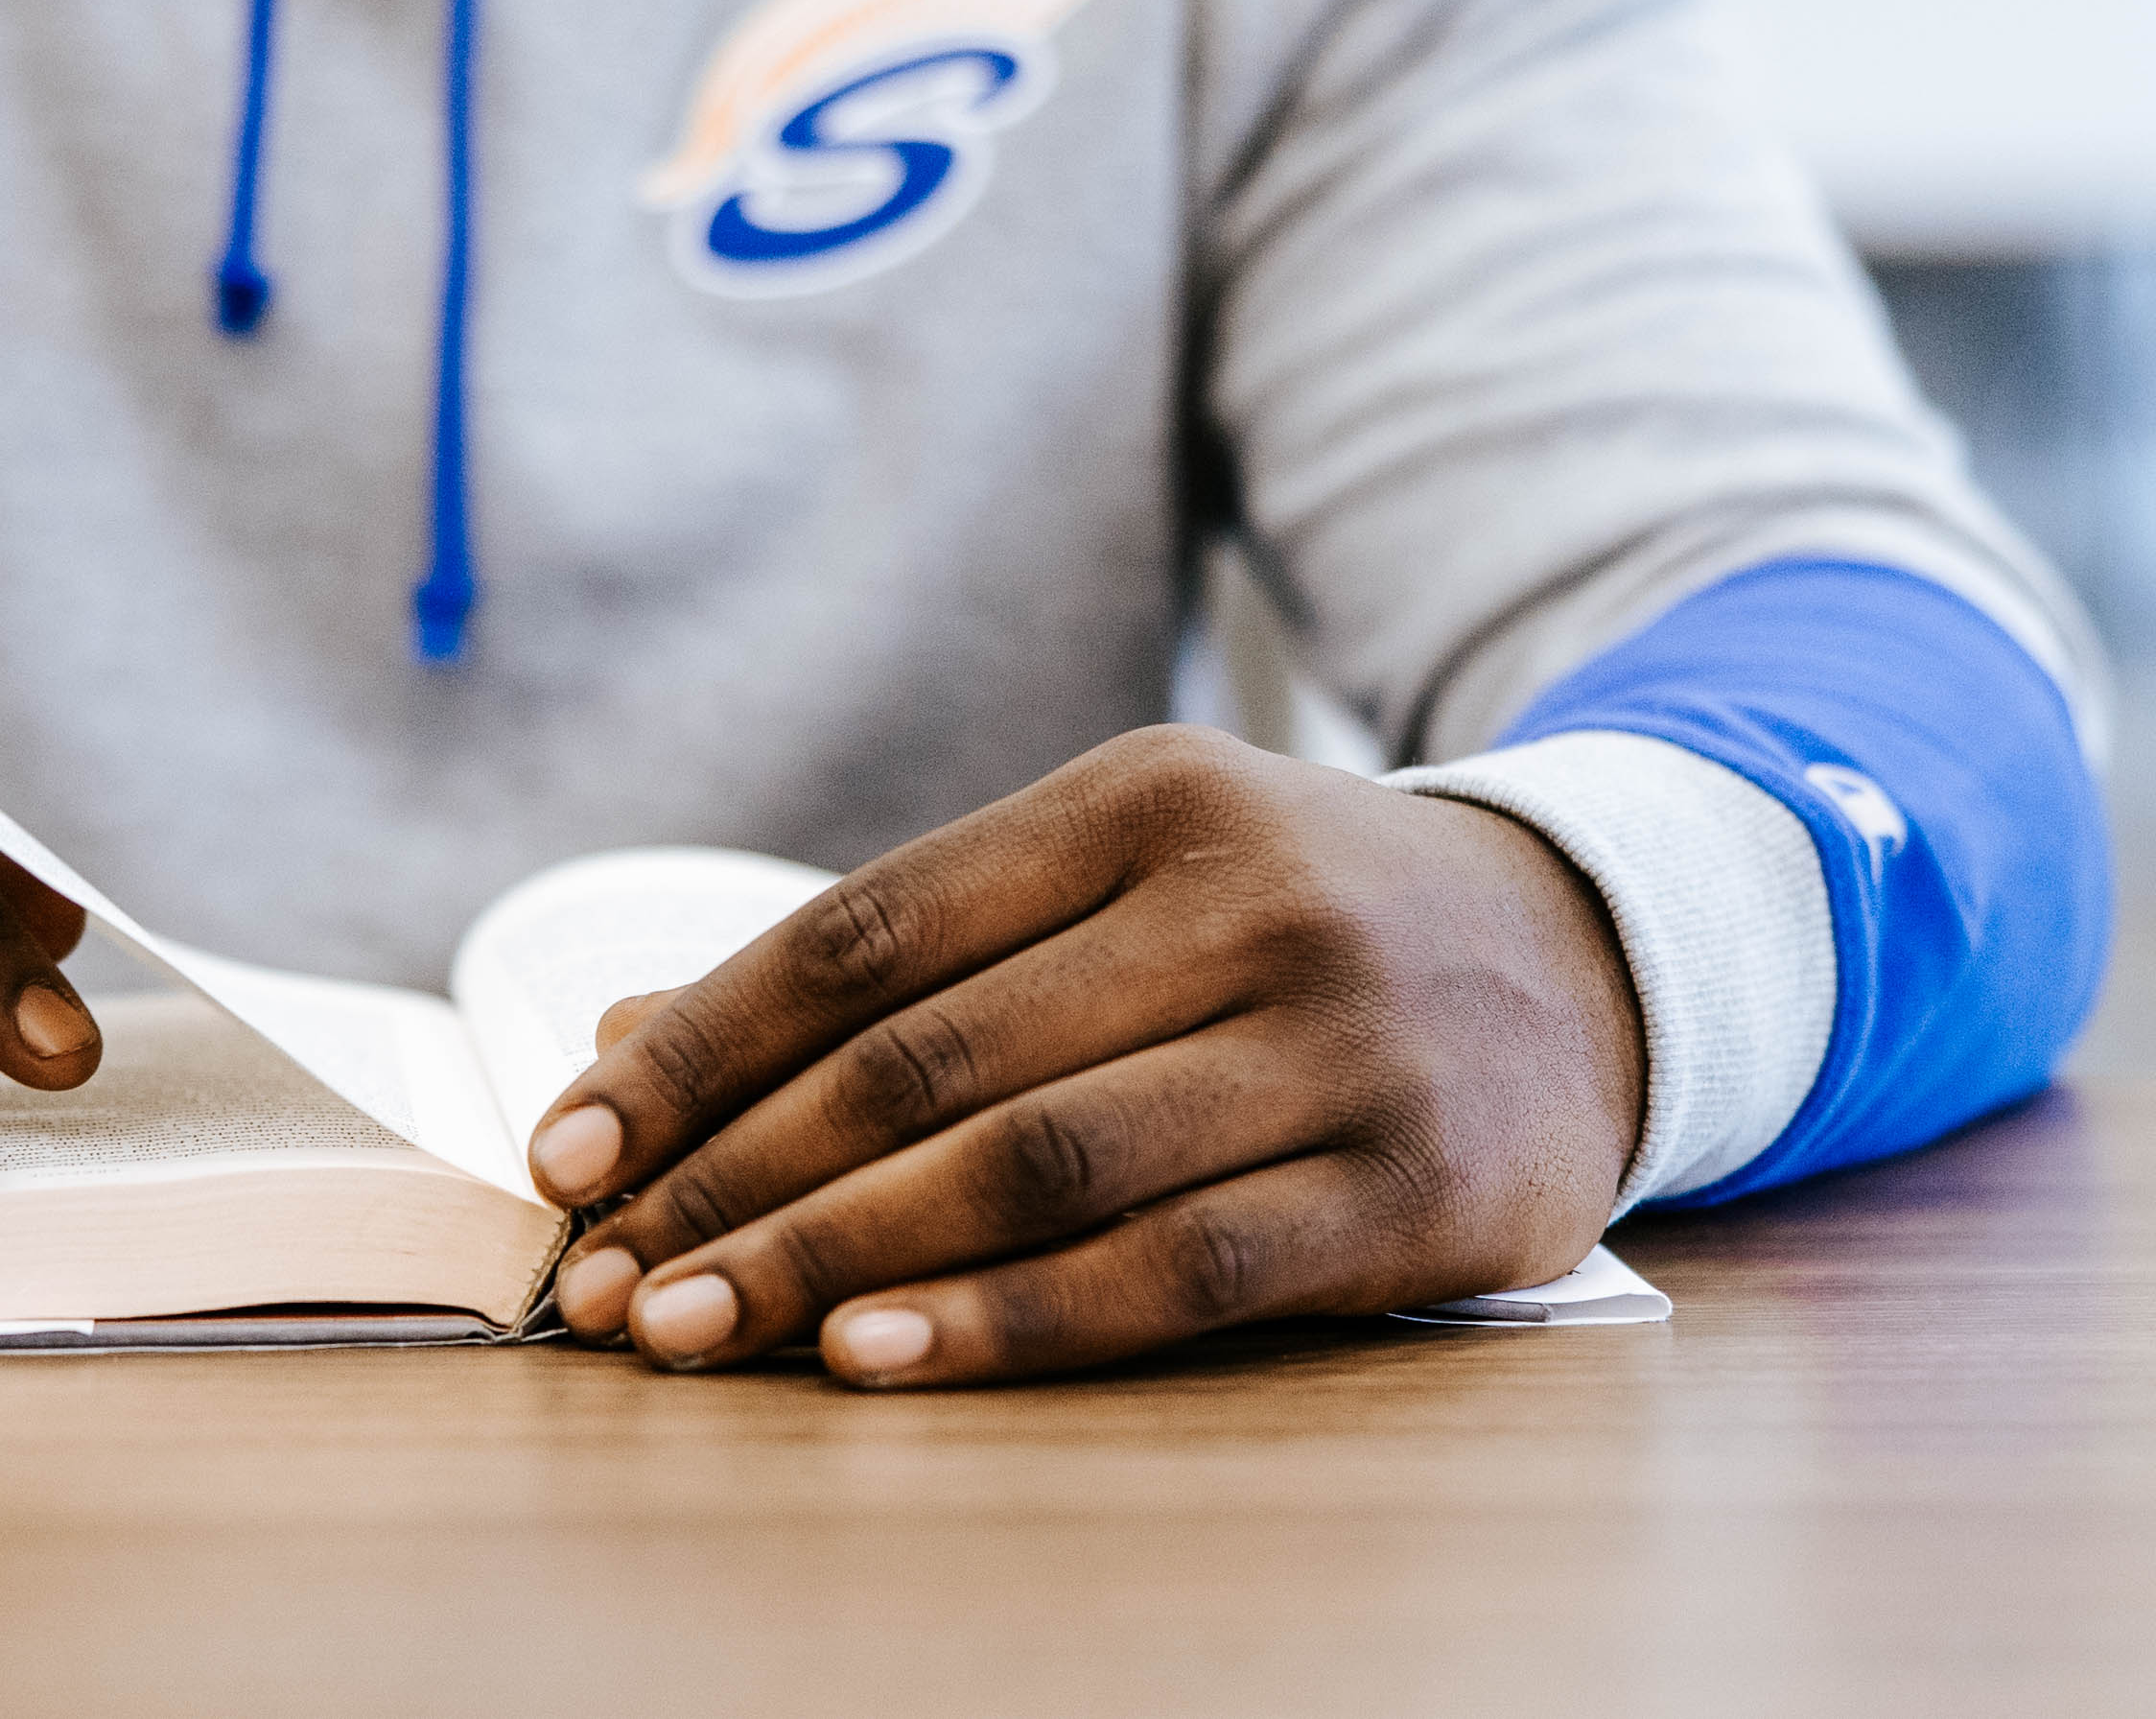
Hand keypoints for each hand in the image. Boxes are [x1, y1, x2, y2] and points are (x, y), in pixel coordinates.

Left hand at [528, 726, 1643, 1386]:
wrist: (1587, 954)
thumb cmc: (1279, 930)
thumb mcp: (1105, 888)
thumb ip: (893, 969)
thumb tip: (628, 1046)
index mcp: (1138, 798)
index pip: (866, 932)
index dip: (703, 1050)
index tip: (567, 1150)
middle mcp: (1242, 897)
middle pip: (929, 1060)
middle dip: (739, 1183)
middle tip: (608, 1283)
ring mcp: (1339, 1041)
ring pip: (1038, 1167)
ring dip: (839, 1262)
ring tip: (699, 1335)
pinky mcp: (1416, 1186)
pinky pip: (1176, 1272)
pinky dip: (1013, 1321)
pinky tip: (881, 1358)